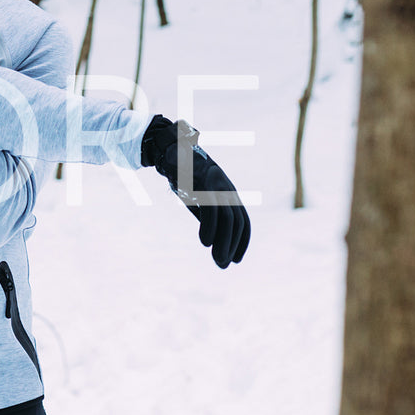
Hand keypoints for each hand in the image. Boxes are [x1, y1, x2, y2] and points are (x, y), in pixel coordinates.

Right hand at [142, 116, 251, 267]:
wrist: (172, 149)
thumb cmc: (183, 174)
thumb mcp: (198, 195)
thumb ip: (206, 211)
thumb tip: (211, 235)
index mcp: (230, 193)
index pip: (242, 221)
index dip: (242, 242)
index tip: (235, 259)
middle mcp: (228, 190)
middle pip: (236, 223)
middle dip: (232, 246)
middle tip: (223, 265)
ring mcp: (217, 187)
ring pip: (227, 219)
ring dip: (223, 243)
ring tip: (217, 260)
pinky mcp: (204, 185)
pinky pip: (212, 211)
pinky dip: (210, 228)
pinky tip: (204, 242)